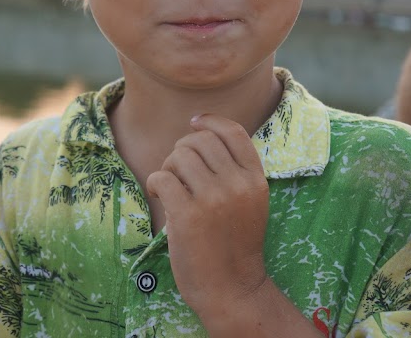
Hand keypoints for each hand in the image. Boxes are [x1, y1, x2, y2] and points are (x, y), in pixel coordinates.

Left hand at [145, 114, 270, 321]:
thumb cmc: (234, 245)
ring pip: (178, 156)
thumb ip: (234, 171)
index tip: (193, 123)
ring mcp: (213, 199)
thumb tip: (199, 132)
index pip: (233, 132)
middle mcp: (237, 185)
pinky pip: (161, 177)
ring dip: (167, 168)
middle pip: (199, 141)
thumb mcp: (250, 202)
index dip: (210, 121)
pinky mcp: (188, 215)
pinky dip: (155, 184)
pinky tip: (159, 197)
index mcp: (255, 180)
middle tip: (177, 173)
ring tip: (170, 189)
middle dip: (182, 150)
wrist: (232, 289)